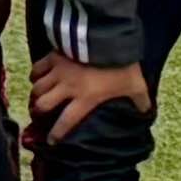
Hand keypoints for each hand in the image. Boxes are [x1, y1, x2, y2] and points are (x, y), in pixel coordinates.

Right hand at [27, 50, 151, 142]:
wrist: (107, 39)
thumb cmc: (121, 66)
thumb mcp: (135, 85)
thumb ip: (140, 100)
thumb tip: (146, 110)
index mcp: (85, 98)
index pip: (66, 121)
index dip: (57, 133)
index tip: (51, 141)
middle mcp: (67, 88)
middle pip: (43, 104)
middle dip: (38, 111)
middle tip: (37, 114)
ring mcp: (58, 72)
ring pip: (38, 87)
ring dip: (36, 94)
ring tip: (36, 97)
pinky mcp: (53, 56)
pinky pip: (37, 68)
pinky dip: (35, 74)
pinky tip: (36, 77)